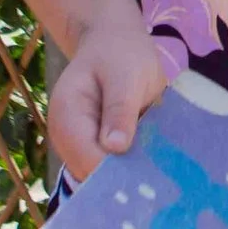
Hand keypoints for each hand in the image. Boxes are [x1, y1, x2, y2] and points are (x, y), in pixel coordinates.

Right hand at [48, 3, 171, 183]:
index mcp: (67, 116)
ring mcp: (78, 145)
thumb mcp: (126, 75)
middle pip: (91, 175)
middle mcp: (66, 137)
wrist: (112, 41)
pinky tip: (154, 170)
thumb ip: (120, 109)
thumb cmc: (120, 53)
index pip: (87, 159)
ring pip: (100, 178)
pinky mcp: (94, 148)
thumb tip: (115, 147)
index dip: (116, 174)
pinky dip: (130, 171)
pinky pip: (109, 169)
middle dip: (123, 181)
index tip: (150, 182)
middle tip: (162, 187)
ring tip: (161, 181)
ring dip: (128, 179)